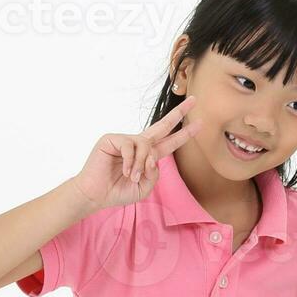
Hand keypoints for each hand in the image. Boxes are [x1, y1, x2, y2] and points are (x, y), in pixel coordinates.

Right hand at [71, 96, 201, 208]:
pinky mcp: (111, 139)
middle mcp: (138, 144)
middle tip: (194, 101)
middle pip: (162, 125)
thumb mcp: (145, 188)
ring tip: (134, 176)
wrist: (96, 195)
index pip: (170, 142)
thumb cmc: (118, 191)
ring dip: (143, 163)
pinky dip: (131, 161)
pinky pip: (130, 145)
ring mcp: (125, 140)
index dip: (185, 134)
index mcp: (148, 156)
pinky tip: (126, 171)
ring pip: (146, 144)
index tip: (200, 123)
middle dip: (179, 114)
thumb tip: (153, 158)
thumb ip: (154, 174)